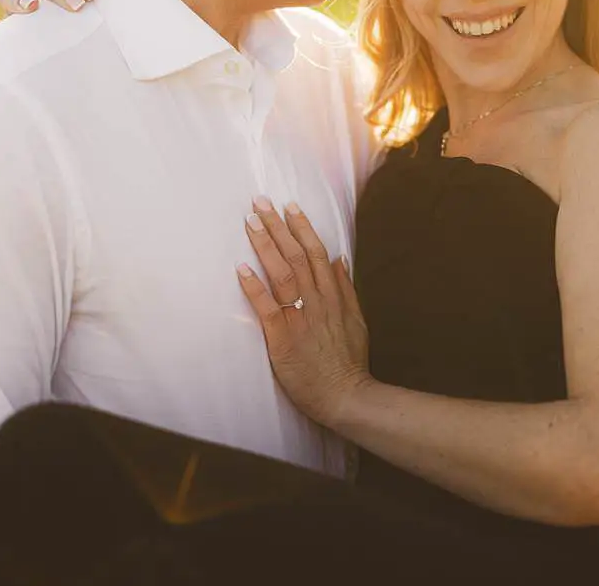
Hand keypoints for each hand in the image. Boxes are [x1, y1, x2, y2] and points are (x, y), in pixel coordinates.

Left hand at [236, 197, 369, 427]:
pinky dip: (254, 287)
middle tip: (259, 203)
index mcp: (333, 296)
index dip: (301, 227)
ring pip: (282, 273)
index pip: (316, 252)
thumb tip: (340, 259)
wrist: (346, 396)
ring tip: (250, 223)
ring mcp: (300, 318)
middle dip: (277, 226)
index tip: (288, 206)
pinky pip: (267, 308)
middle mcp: (317, 301)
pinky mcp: (284, 339)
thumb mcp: (356, 320)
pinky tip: (241, 269)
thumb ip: (346, 289)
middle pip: (296, 255)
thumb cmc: (348, 362)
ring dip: (265, 246)